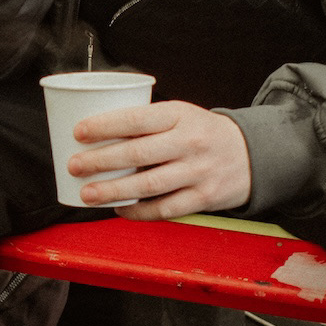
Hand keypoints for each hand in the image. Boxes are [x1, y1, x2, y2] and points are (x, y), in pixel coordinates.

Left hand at [70, 100, 251, 218]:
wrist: (251, 154)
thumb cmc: (203, 132)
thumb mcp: (181, 114)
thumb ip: (148, 122)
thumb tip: (97, 131)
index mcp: (180, 115)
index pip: (137, 119)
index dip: (105, 126)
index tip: (79, 132)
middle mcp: (190, 143)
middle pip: (137, 154)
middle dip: (100, 161)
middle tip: (75, 165)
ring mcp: (198, 172)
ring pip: (148, 185)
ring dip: (113, 191)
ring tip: (87, 193)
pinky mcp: (203, 198)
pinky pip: (164, 209)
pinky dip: (138, 212)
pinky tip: (119, 209)